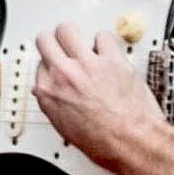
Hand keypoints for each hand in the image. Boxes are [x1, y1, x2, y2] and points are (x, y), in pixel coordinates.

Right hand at [31, 22, 165, 174]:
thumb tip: (52, 96)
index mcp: (49, 93)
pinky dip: (106, 42)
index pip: (39, 64)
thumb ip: (56, 106)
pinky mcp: (111, 59)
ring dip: (76, 37)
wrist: (133, 144)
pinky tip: (109, 52)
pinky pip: (103, 36)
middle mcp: (64, 75)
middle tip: (65, 48)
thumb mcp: (67, 130)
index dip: (51, 65)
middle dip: (55, 42)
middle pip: (46, 40)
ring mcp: (87, 65)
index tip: (58, 66)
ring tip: (86, 47)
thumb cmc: (105, 144)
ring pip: (68, 29)